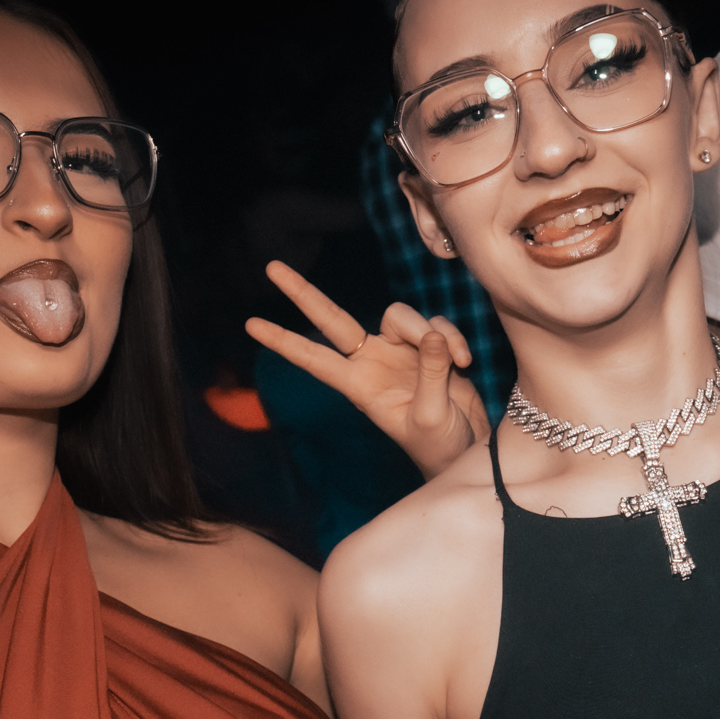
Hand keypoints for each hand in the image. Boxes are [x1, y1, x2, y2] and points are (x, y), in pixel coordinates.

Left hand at [245, 260, 488, 480]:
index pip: (315, 358)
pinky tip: (465, 362)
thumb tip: (431, 333)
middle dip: (304, 294)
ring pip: (400, 316)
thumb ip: (430, 372)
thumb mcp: (430, 416)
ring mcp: (398, 352)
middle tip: (271, 268)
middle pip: (333, 320)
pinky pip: (435, 325)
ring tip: (456, 363)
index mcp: (360, 386)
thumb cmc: (439, 447)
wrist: (468, 449)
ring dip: (430, 332)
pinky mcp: (428, 346)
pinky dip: (451, 338)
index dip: (284, 342)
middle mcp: (373, 363)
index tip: (251, 326)